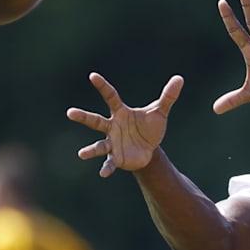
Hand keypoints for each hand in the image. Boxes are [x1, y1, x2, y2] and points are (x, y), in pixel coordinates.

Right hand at [67, 72, 183, 176]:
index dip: (102, 86)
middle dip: (83, 117)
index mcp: (121, 113)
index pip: (110, 96)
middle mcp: (112, 127)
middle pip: (95, 121)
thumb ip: (168, 96)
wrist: (150, 150)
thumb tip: (179, 78)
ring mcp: (112, 143)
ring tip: (82, 154)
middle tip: (70, 112)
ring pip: (99, 145)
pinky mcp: (116, 158)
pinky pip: (109, 163)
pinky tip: (103, 173)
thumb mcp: (160, 112)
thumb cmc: (150, 127)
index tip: (93, 76)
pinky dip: (106, 168)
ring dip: (91, 150)